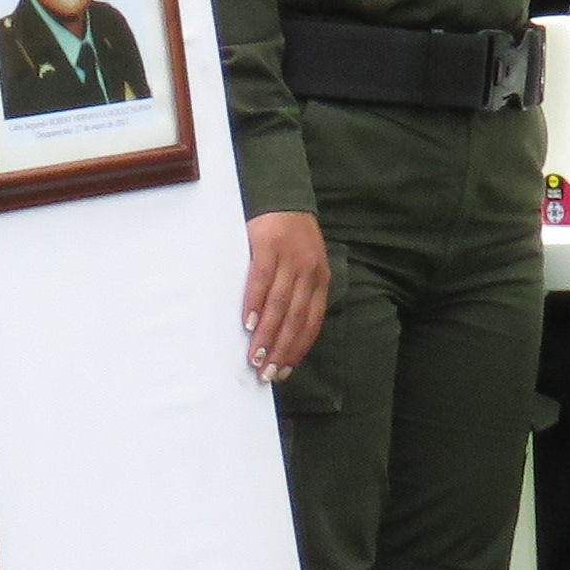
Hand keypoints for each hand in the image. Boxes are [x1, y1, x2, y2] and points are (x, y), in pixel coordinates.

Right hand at [241, 209, 328, 382]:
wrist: (281, 196)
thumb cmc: (291, 237)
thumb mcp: (306, 264)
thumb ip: (300, 292)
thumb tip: (283, 331)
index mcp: (321, 279)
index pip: (312, 322)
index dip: (298, 349)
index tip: (284, 371)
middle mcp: (309, 272)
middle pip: (296, 319)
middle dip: (281, 349)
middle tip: (267, 373)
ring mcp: (290, 259)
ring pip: (280, 305)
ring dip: (267, 335)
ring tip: (255, 357)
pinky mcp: (268, 247)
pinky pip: (262, 282)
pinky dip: (255, 304)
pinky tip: (248, 324)